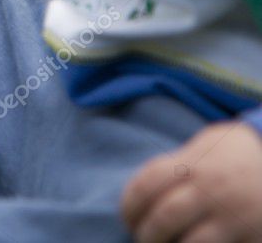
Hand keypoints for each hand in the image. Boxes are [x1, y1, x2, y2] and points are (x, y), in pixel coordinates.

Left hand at [122, 121, 261, 242]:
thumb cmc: (239, 155)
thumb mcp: (208, 144)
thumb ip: (176, 162)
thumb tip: (142, 189)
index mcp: (194, 164)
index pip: (146, 186)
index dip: (129, 207)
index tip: (127, 219)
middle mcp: (211, 190)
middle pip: (163, 218)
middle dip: (146, 234)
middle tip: (142, 238)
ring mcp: (232, 216)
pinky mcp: (250, 236)